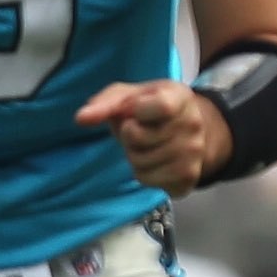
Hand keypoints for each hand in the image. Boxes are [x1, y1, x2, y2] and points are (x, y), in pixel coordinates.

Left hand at [75, 78, 231, 196]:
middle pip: (140, 137)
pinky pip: (148, 181)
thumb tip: (81, 118)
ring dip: (134, 156)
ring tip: (145, 146)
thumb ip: (105, 103)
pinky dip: (143, 173)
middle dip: (128, 135)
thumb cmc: (149, 107)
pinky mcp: (189, 177)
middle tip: (138, 129)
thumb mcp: (129, 96)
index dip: (137, 110)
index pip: (161, 106)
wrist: (185, 128)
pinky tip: (153, 162)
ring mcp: (194, 153)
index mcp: (180, 95)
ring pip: (141, 163)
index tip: (136, 110)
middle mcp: (193, 124)